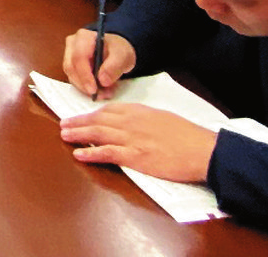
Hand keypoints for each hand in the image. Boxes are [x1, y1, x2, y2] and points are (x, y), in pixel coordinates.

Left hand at [60, 104, 217, 184]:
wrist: (202, 150)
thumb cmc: (188, 136)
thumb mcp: (163, 118)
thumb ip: (144, 119)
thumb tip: (132, 122)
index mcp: (139, 111)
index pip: (109, 110)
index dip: (92, 114)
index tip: (81, 116)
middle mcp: (131, 122)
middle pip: (98, 120)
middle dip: (79, 122)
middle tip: (64, 124)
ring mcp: (132, 139)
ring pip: (98, 133)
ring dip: (79, 133)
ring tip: (64, 135)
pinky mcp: (135, 157)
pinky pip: (108, 153)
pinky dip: (91, 153)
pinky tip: (79, 154)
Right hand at [62, 30, 136, 99]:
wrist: (116, 51)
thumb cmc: (117, 49)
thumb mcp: (122, 55)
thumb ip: (114, 66)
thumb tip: (102, 80)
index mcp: (84, 37)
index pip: (78, 57)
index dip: (85, 75)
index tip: (94, 89)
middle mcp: (73, 45)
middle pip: (71, 67)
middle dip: (85, 84)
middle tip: (100, 95)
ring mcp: (70, 55)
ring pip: (71, 75)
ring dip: (85, 88)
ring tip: (103, 93)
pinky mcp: (71, 66)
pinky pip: (74, 79)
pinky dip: (85, 88)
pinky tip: (99, 91)